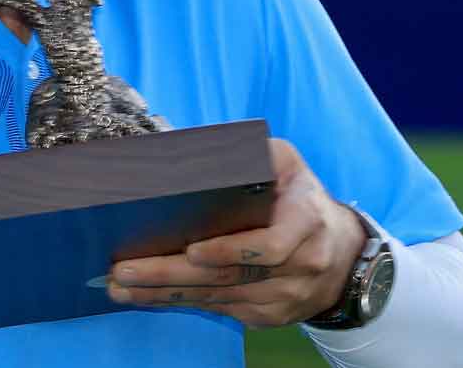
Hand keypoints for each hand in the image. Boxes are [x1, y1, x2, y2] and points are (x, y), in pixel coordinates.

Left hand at [106, 138, 366, 329]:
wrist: (341, 255)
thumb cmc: (301, 199)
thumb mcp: (288, 165)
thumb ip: (255, 154)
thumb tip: (198, 145)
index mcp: (306, 222)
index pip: (269, 246)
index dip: (230, 251)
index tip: (192, 250)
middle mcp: (298, 266)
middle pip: (229, 278)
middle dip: (171, 275)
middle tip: (124, 271)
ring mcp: (284, 297)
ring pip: (218, 298)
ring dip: (164, 294)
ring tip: (120, 286)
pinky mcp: (267, 316)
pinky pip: (219, 310)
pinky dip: (181, 303)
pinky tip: (146, 298)